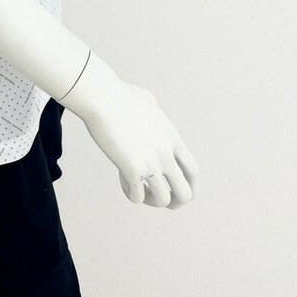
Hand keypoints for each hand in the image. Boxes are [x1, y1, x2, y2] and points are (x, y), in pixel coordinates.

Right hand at [81, 75, 198, 208]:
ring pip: (163, 201)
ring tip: (139, 189)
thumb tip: (153, 111)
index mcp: (172, 137)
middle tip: (159, 197)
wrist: (103, 98)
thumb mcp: (148, 101)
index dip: (189, 186)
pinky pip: (137, 197)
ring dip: (151, 200)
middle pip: (185, 194)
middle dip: (175, 202)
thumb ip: (155, 112)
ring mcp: (151, 162)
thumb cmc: (119, 94)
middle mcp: (166, 153)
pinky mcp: (132, 169)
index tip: (178, 189)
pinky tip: (123, 181)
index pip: (193, 171)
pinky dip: (131, 194)